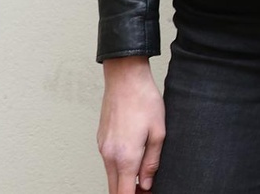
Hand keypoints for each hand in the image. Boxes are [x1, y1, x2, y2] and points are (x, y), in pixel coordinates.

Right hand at [97, 56, 165, 193]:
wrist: (125, 76)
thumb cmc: (144, 99)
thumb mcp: (158, 131)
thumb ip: (152, 162)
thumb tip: (146, 184)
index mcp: (125, 157)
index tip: (147, 193)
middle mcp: (109, 155)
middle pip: (115, 189)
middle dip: (129, 191)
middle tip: (146, 185)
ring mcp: (103, 147)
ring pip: (111, 175)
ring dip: (124, 179)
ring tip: (143, 170)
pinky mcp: (101, 139)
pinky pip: (108, 161)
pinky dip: (119, 166)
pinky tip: (133, 154)